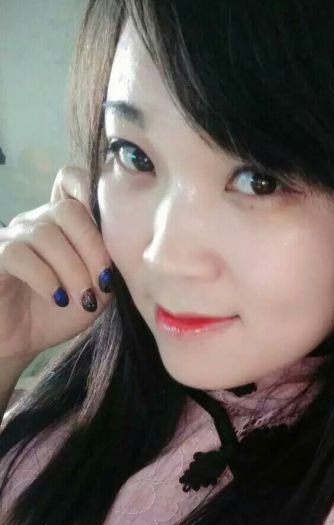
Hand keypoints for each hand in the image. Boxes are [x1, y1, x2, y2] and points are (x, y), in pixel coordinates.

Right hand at [0, 166, 113, 361]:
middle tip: (103, 284)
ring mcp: (13, 236)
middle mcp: (38, 222)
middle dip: (93, 248)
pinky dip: (45, 277)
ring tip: (84, 299)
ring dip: (72, 269)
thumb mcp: (99, 289)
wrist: (22, 342)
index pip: (72, 181)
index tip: (114, 220)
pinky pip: (18, 253)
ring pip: (46, 234)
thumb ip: (112, 264)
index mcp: (66, 224)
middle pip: (68, 210)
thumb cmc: (62, 313)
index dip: (90, 188)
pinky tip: (58, 298)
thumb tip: (127, 249)